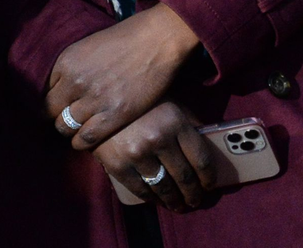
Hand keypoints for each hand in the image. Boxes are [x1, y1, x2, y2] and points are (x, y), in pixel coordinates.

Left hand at [46, 3, 199, 148]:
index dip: (50, 103)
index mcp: (65, 62)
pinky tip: (83, 142)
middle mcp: (75, 81)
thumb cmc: (123, 41)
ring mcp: (95, 99)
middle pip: (51, 111)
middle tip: (64, 122)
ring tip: (74, 133)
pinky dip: (82, 142)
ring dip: (69, 132)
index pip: (44, 92)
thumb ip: (70, 68)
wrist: (155, 41)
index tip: (56, 108)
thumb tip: (59, 89)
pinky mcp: (115, 114)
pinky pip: (87, 137)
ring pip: (66, 126)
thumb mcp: (85, 47)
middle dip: (55, 118)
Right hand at [94, 101, 219, 211]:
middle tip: (195, 201)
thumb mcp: (168, 102)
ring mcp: (136, 153)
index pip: (202, 160)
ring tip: (178, 205)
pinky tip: (157, 200)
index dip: (209, 179)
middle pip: (185, 178)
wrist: (93, 98)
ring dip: (174, 201)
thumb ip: (188, 121)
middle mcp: (158, 138)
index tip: (209, 186)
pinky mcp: (117, 164)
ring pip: (164, 188)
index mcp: (175, 122)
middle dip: (193, 194)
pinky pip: (141, 189)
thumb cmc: (137, 100)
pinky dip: (152, 199)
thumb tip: (209, 145)